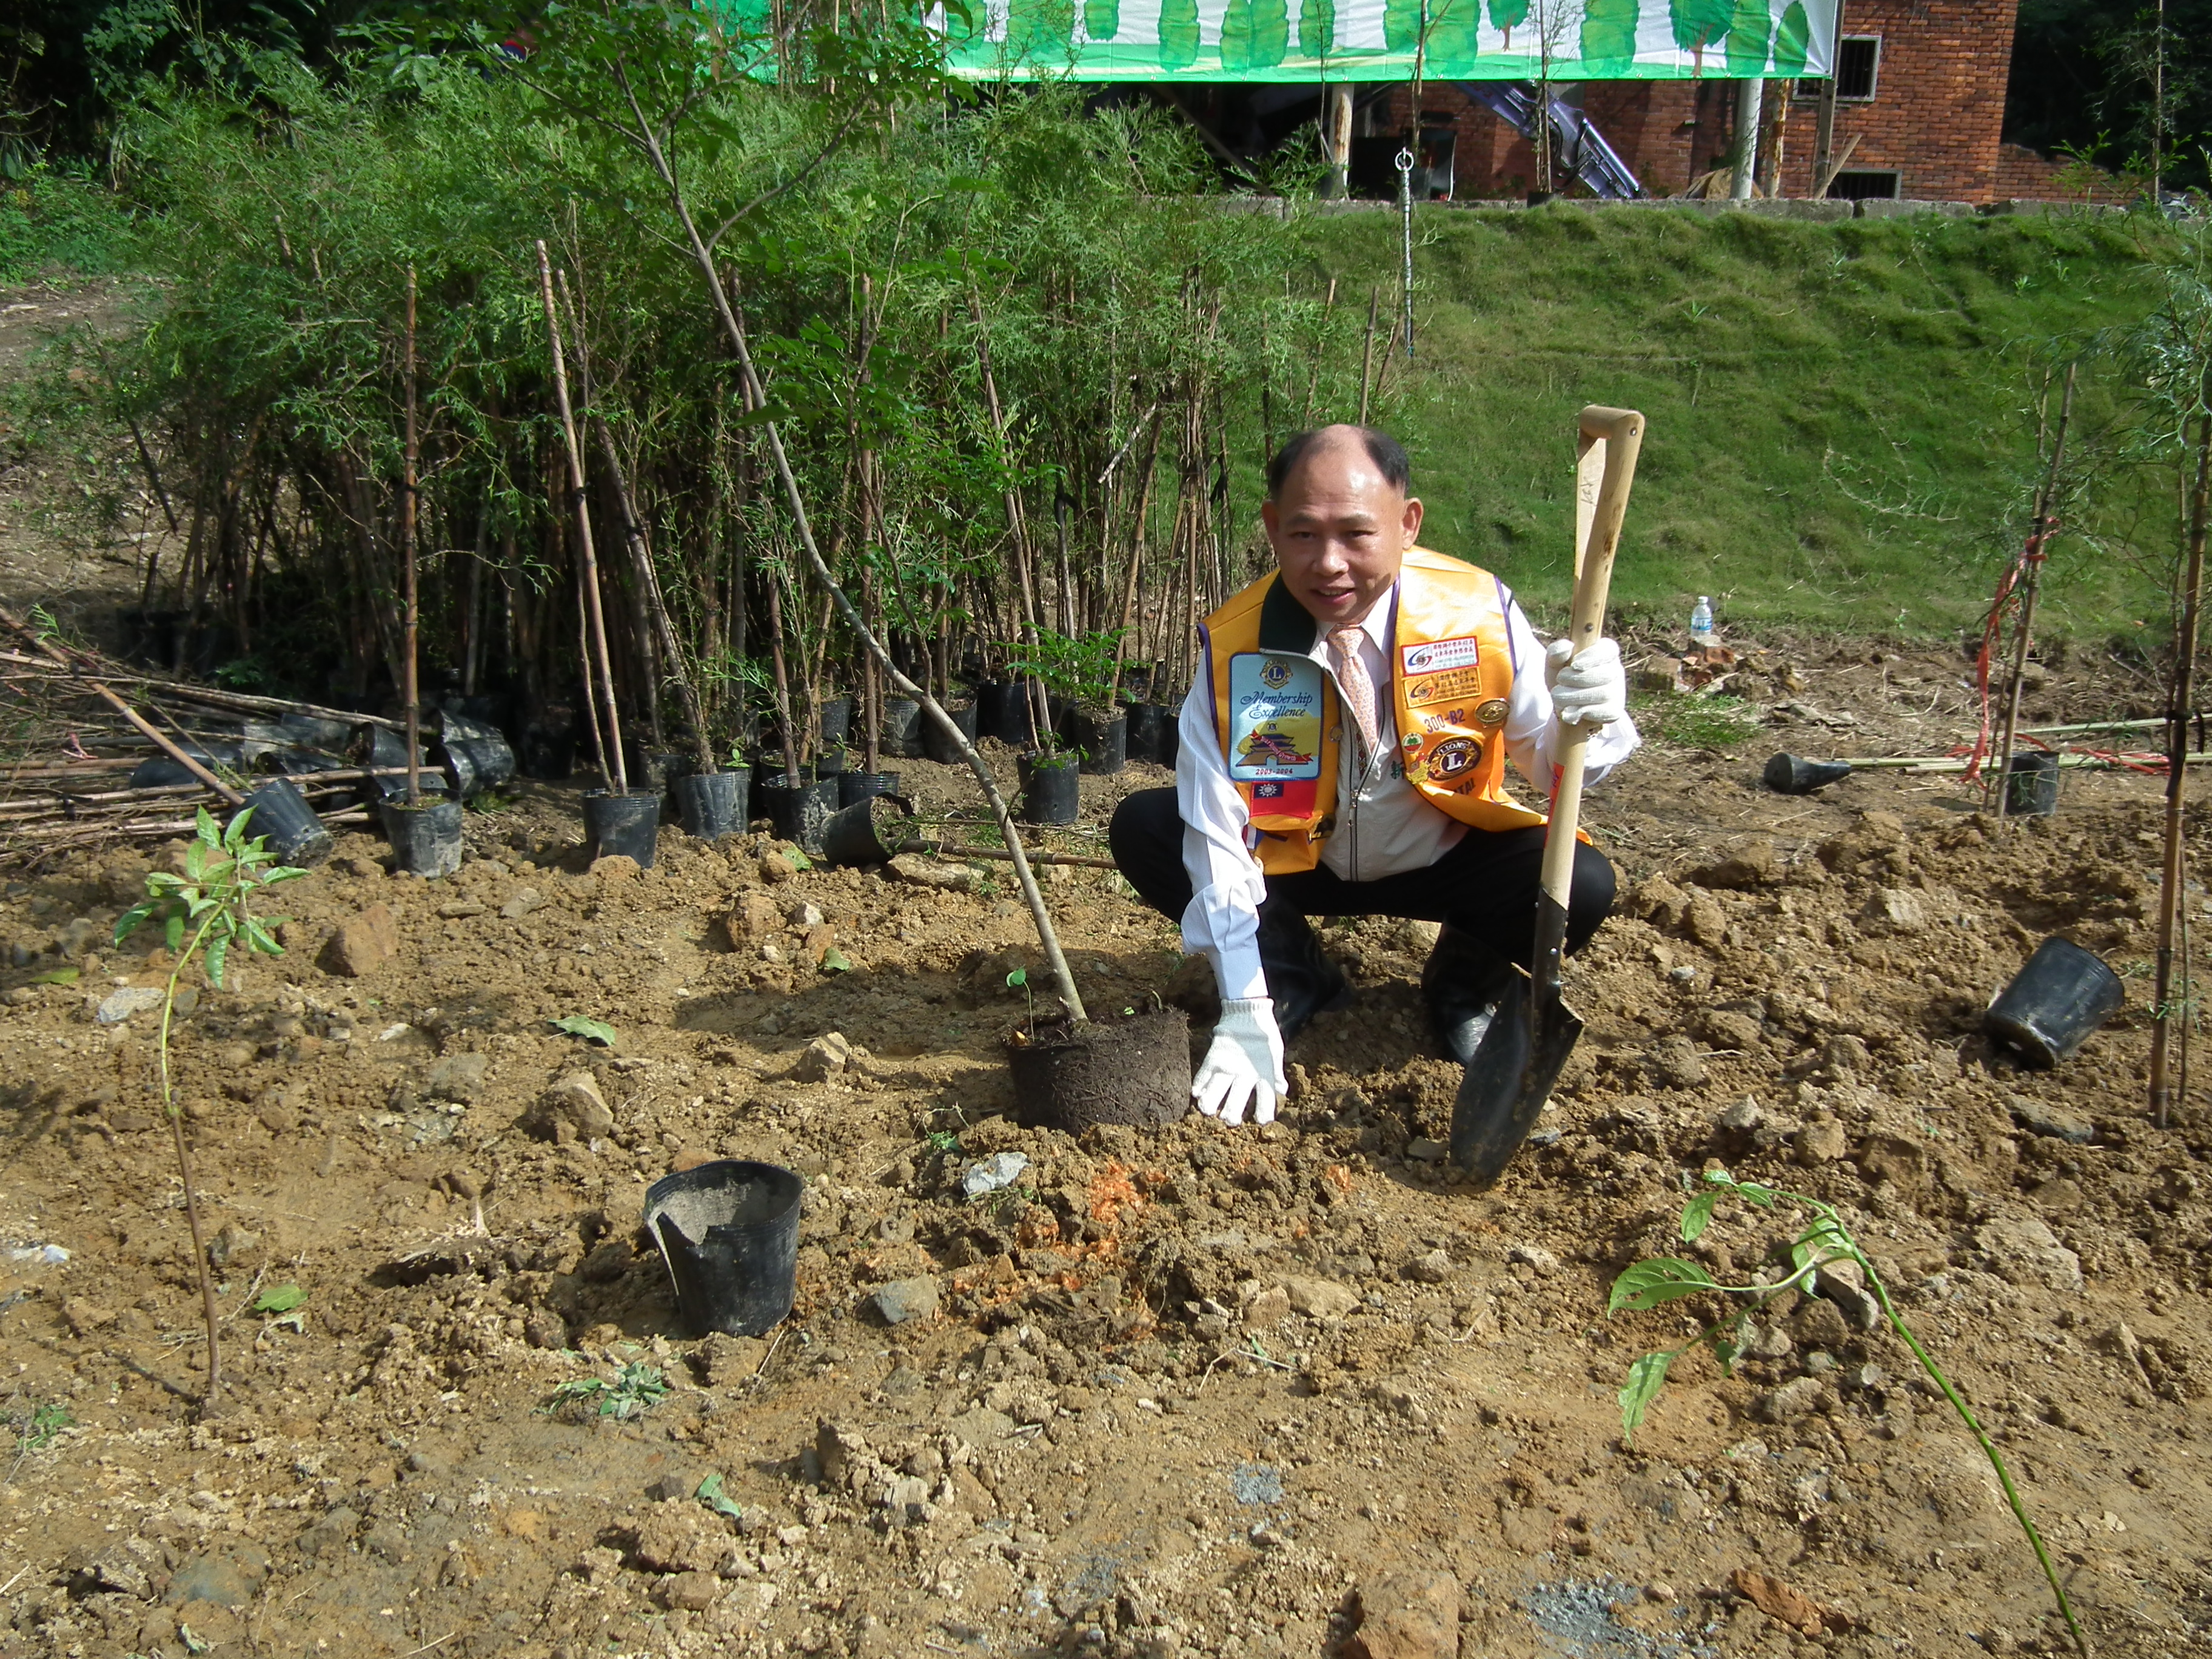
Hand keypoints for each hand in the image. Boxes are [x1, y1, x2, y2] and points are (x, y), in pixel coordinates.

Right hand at [1192, 998, 1286, 1125]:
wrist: (1248, 1011)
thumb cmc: (1265, 1034)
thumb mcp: (1276, 1054)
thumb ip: (1276, 1074)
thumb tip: (1282, 1091)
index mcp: (1264, 1073)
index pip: (1265, 1099)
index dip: (1264, 1114)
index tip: (1261, 1121)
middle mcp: (1244, 1073)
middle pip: (1235, 1103)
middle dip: (1231, 1116)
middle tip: (1229, 1120)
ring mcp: (1227, 1066)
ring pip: (1214, 1094)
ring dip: (1210, 1106)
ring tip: (1209, 1111)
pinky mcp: (1213, 1057)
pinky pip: (1202, 1076)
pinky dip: (1198, 1087)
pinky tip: (1197, 1094)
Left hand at [1545, 636, 1625, 727]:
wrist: (1563, 706)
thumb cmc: (1562, 679)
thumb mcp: (1554, 663)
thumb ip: (1556, 652)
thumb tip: (1568, 647)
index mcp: (1605, 653)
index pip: (1609, 650)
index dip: (1592, 657)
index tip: (1574, 665)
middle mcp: (1615, 671)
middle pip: (1606, 674)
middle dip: (1578, 679)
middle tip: (1560, 681)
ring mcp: (1617, 692)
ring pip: (1605, 694)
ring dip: (1577, 697)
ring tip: (1559, 697)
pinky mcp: (1615, 711)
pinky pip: (1607, 712)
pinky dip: (1585, 713)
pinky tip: (1570, 713)